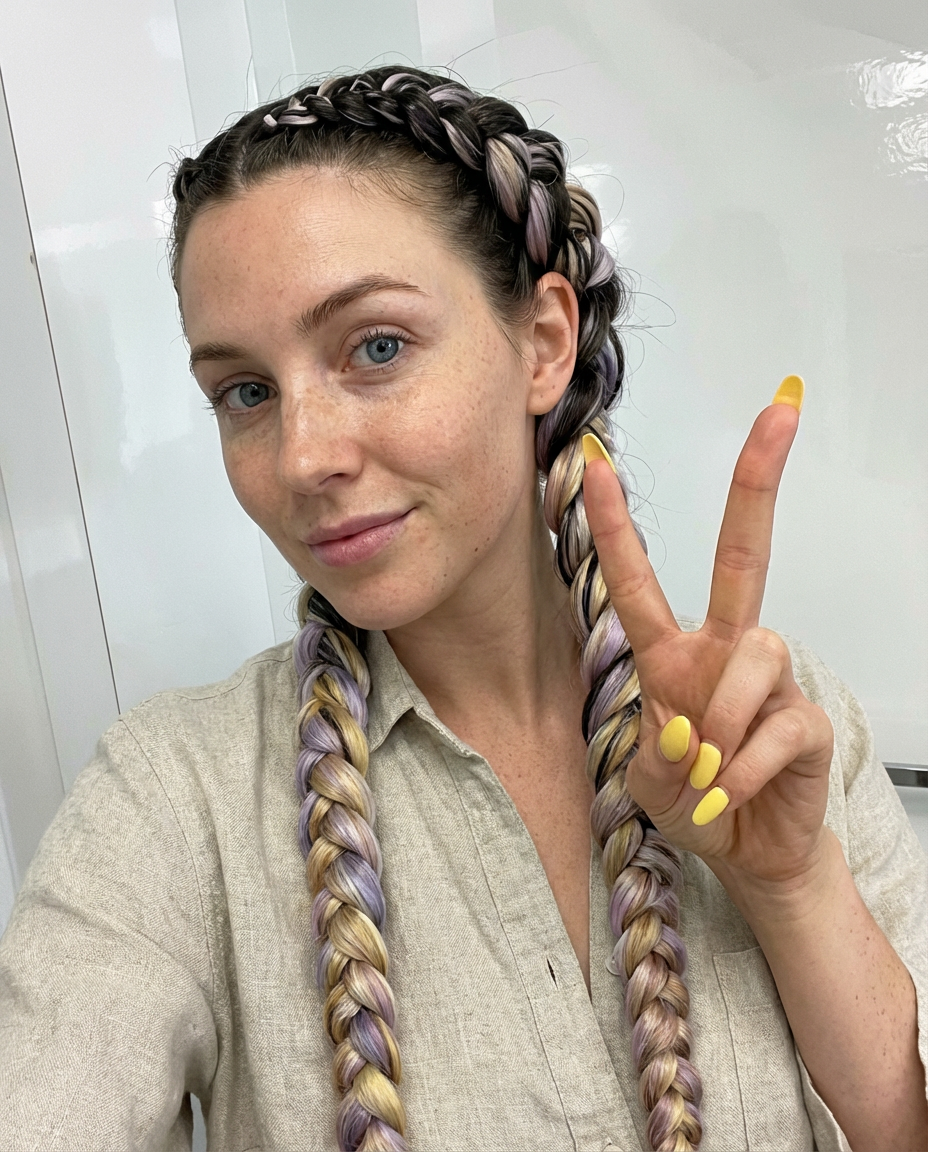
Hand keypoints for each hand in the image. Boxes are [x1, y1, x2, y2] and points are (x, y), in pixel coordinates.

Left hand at [582, 386, 833, 887]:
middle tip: (780, 410)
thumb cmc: (694, 799)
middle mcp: (723, 650)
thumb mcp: (648, 779)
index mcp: (672, 655)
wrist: (747, 851)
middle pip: (741, 552)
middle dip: (756, 482)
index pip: (638, 581)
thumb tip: (691, 732)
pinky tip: (730, 794)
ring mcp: (770, 680)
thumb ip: (656, 751)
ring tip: (708, 771)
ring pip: (756, 650)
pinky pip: (776, 726)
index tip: (593, 465)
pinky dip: (742, 771)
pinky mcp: (807, 720)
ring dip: (721, 720)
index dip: (615, 526)